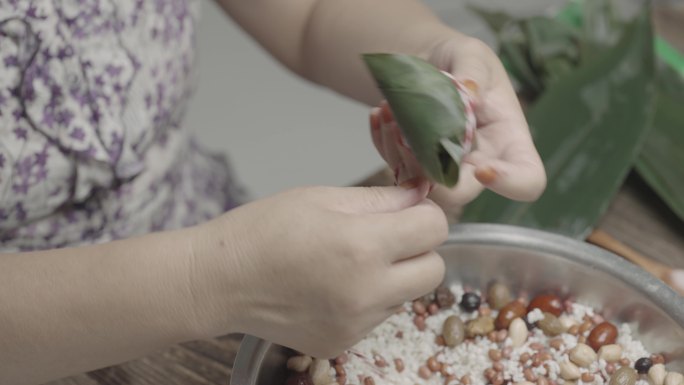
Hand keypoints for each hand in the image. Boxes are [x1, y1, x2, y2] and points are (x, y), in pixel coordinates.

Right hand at [196, 185, 446, 357]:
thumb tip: (419, 196)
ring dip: (394, 276)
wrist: (219, 281)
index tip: (407, 211)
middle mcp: (367, 291)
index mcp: (362, 245)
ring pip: (407, 295)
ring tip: (350, 262)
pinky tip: (334, 286)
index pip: (434, 228)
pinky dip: (368, 300)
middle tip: (386, 237)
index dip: (423, 214)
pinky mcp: (343, 343)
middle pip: (434, 269)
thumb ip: (380, 199)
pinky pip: (379, 317)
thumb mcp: (322, 198)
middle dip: (419, 249)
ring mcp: (356, 323)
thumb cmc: (263, 230)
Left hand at [370, 35, 545, 214]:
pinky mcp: (414, 168)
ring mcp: (445, 170)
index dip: (510, 184)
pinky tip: (380, 114)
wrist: (428, 64)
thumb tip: (469, 96)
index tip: (484, 170)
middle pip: (463, 192)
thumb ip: (474, 72)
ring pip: (424, 185)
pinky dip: (383, 143)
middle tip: (411, 134)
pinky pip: (397, 171)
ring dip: (400, 152)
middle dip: (433, 169)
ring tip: (390, 111)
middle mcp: (479, 164)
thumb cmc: (461, 61)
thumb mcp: (472, 54)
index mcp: (509, 141)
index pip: (526, 180)